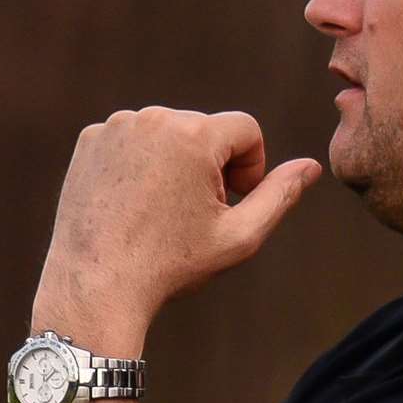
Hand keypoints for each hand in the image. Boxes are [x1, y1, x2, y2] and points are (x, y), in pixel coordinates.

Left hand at [32, 107, 320, 348]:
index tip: (231, 202)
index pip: (246, 130)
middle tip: (196, 214)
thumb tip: (311, 166)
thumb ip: (280, 194)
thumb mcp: (241, 235)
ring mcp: (117, 127)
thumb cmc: (173, 263)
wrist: (96, 285)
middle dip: (212, 165)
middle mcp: (154, 118)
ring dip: (178, 163)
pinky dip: (143, 164)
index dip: (251, 168)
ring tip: (164, 210)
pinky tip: (136, 203)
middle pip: (207, 130)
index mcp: (194, 135)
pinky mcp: (92, 140)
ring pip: (171, 134)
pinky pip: (135, 140)